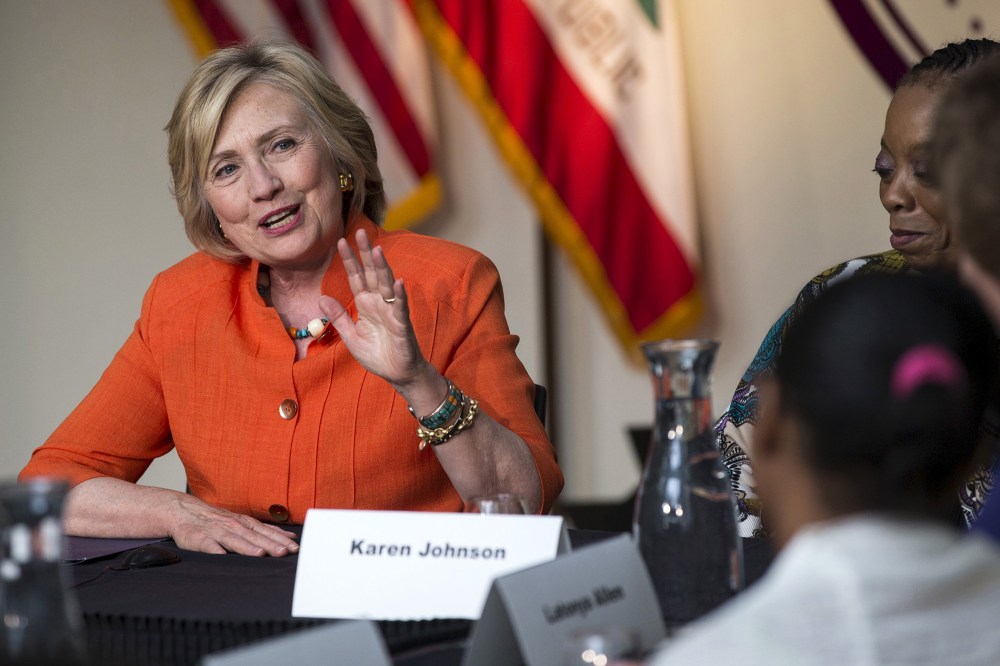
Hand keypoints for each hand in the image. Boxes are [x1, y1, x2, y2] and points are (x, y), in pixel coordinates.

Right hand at [167, 495, 298, 556]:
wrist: (185, 511)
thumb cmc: (218, 521)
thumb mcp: (244, 522)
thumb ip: (265, 530)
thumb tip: (289, 537)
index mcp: (245, 523)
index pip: (267, 532)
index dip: (281, 540)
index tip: (295, 548)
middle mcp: (233, 525)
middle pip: (254, 536)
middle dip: (270, 544)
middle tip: (284, 552)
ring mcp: (216, 531)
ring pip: (234, 540)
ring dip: (246, 547)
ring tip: (259, 554)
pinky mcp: (198, 538)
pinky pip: (207, 545)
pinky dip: (214, 549)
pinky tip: (221, 556)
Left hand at [319, 228, 428, 387]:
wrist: (396, 374)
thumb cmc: (377, 354)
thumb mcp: (351, 336)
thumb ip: (338, 317)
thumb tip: (321, 299)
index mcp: (365, 304)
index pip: (356, 277)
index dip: (349, 260)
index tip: (340, 241)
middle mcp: (379, 303)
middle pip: (372, 273)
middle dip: (366, 253)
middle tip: (360, 232)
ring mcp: (391, 311)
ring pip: (386, 284)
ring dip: (382, 268)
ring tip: (376, 250)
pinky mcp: (402, 324)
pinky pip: (400, 307)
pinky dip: (399, 295)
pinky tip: (398, 282)